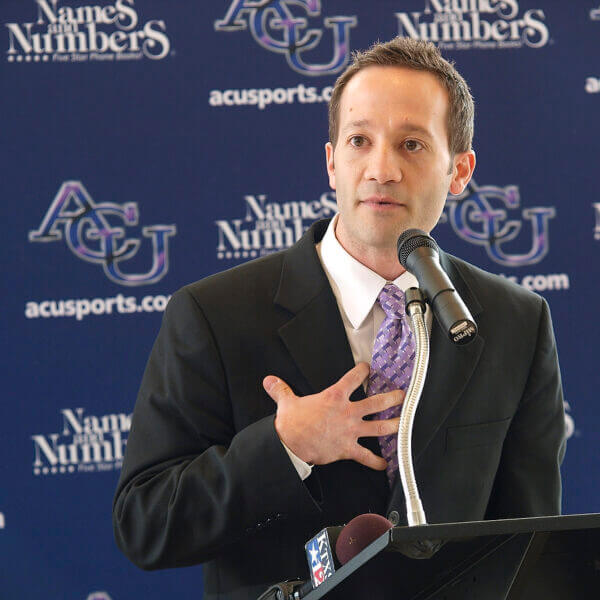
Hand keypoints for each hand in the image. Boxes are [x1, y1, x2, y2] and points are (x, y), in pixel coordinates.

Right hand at [263, 362, 403, 470]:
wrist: (291, 445)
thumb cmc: (292, 423)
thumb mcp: (286, 402)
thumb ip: (281, 390)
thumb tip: (269, 380)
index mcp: (334, 397)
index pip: (353, 378)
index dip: (362, 370)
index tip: (368, 367)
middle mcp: (347, 412)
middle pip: (376, 403)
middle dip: (392, 398)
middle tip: (402, 395)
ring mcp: (350, 431)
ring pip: (379, 427)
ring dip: (394, 425)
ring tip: (406, 423)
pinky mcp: (348, 448)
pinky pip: (366, 456)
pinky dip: (377, 461)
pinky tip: (386, 463)